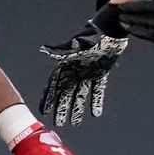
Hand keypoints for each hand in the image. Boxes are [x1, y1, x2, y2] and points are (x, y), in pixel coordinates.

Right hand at [38, 0, 128, 126]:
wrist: (109, 31)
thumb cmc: (91, 36)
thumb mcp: (75, 45)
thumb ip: (60, 51)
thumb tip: (44, 50)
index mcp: (66, 66)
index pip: (55, 85)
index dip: (49, 98)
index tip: (44, 111)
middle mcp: (75, 72)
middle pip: (66, 94)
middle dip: (62, 108)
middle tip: (59, 123)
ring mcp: (87, 74)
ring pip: (80, 95)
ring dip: (77, 108)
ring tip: (74, 123)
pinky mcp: (100, 73)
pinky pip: (97, 90)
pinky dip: (96, 101)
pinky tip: (95, 113)